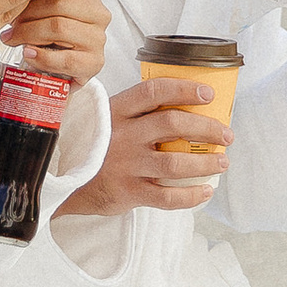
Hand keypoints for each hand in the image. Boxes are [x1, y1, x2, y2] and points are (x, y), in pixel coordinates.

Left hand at [0, 0, 109, 85]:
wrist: (61, 75)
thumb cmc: (51, 37)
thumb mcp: (48, 9)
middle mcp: (99, 13)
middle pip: (59, 3)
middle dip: (28, 11)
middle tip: (7, 18)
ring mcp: (98, 38)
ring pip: (58, 28)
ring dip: (28, 33)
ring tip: (10, 37)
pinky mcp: (93, 63)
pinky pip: (65, 58)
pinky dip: (42, 56)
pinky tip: (27, 53)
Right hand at [60, 76, 234, 220]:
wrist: (60, 183)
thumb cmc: (93, 147)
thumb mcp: (104, 121)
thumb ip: (133, 112)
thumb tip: (181, 104)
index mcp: (117, 112)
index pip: (154, 92)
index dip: (184, 89)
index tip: (209, 94)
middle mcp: (122, 136)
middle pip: (172, 124)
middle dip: (207, 127)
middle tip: (226, 134)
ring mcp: (125, 165)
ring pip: (175, 163)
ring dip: (205, 163)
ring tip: (222, 162)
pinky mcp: (127, 192)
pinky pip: (166, 197)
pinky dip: (191, 196)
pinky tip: (205, 190)